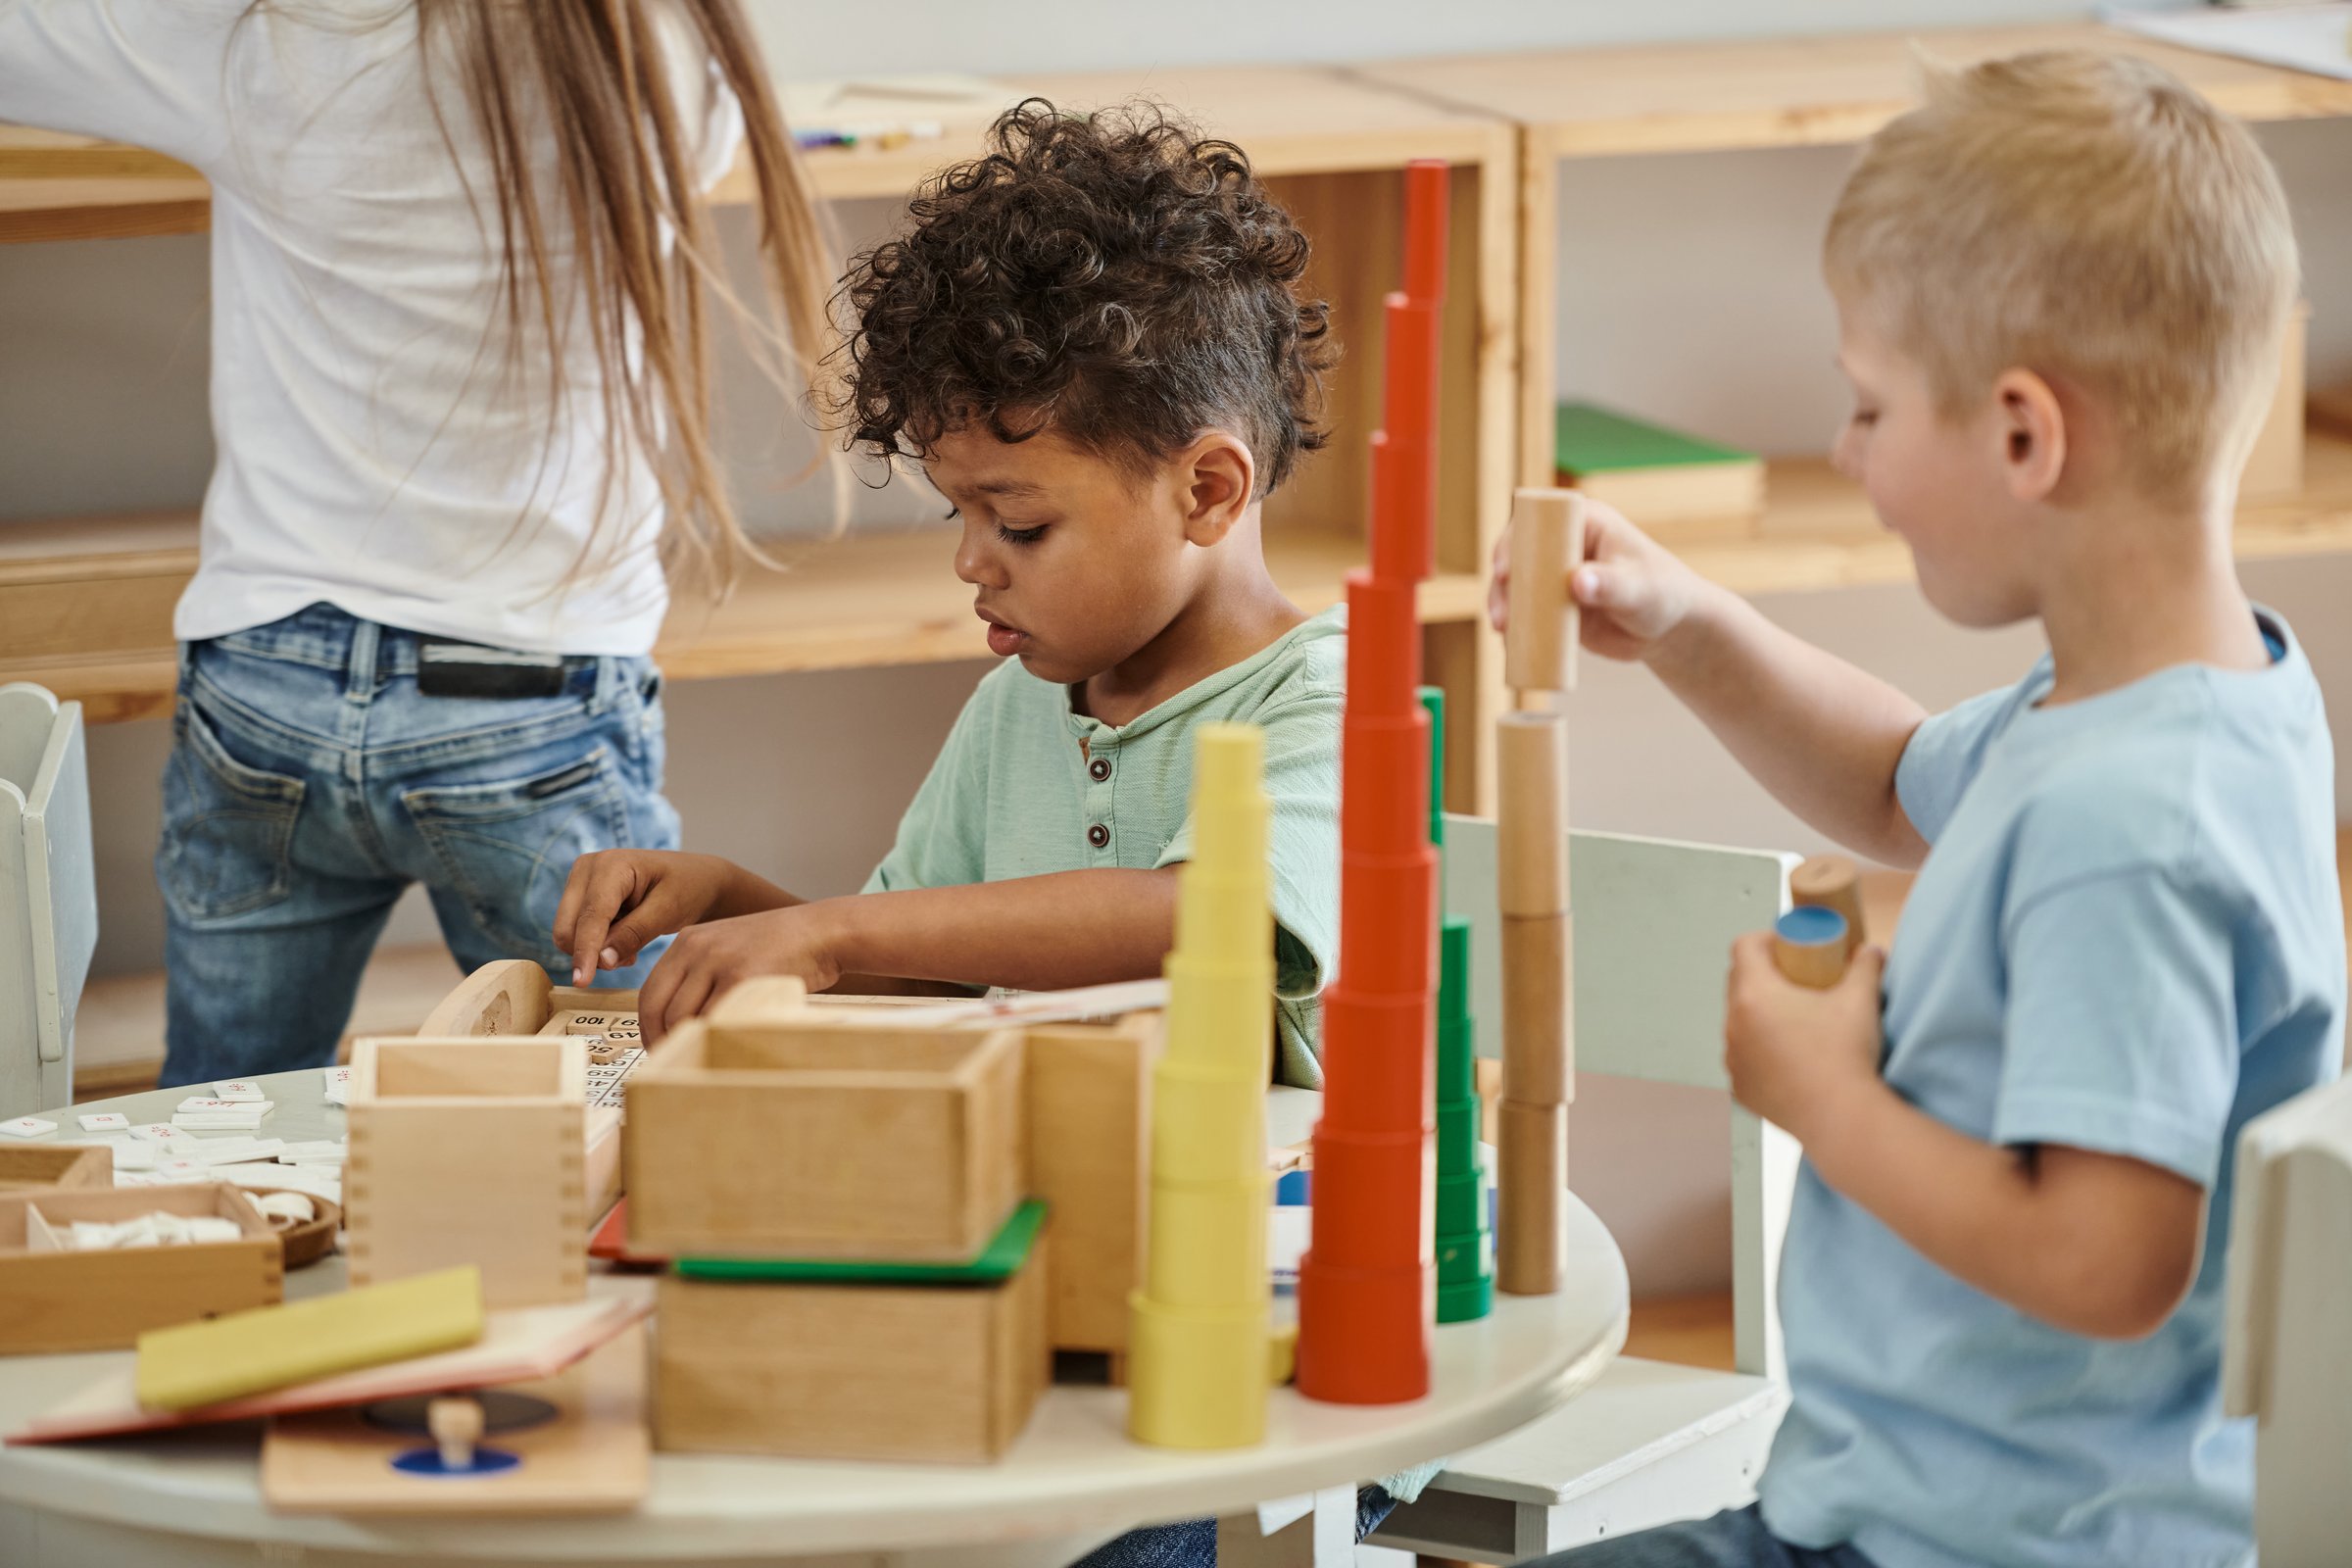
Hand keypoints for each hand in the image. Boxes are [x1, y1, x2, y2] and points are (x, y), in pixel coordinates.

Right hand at [553, 849, 739, 985]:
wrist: (697, 878)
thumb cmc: (688, 889)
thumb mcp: (669, 911)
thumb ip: (635, 934)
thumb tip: (602, 960)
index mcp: (611, 865)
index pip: (591, 916)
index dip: (585, 950)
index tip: (583, 981)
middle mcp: (587, 869)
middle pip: (568, 927)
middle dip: (593, 953)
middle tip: (631, 959)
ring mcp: (580, 881)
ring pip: (568, 933)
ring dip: (595, 951)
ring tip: (632, 948)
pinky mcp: (580, 896)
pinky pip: (576, 933)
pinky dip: (596, 945)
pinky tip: (624, 940)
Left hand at [637, 904, 845, 1041]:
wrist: (822, 932)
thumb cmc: (780, 949)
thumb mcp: (729, 950)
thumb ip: (701, 977)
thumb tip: (678, 1023)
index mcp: (688, 942)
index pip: (650, 992)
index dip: (648, 1027)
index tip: (658, 1046)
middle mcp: (696, 948)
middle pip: (658, 1008)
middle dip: (660, 1041)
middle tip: (674, 1062)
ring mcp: (719, 961)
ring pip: (683, 1018)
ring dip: (687, 1044)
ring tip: (701, 1056)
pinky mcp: (743, 977)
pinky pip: (715, 1019)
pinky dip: (714, 1039)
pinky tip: (723, 1047)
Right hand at [1487, 496, 1713, 663]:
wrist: (1669, 630)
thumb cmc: (1663, 595)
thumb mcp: (1638, 589)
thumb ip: (1610, 584)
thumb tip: (1577, 581)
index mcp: (1584, 522)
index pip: (1538, 521)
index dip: (1515, 541)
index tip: (1505, 571)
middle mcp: (1564, 544)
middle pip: (1517, 552)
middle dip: (1502, 580)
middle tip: (1502, 612)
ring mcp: (1556, 575)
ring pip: (1517, 584)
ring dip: (1503, 604)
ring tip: (1503, 630)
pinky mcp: (1553, 604)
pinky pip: (1526, 611)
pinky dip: (1514, 624)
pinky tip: (1507, 642)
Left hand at [1722, 933, 1886, 1142]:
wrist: (1842, 1119)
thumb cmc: (1846, 1057)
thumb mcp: (1860, 1000)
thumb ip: (1865, 966)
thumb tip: (1871, 951)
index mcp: (1754, 995)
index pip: (1744, 948)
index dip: (1766, 940)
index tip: (1789, 947)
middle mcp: (1734, 1025)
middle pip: (1738, 983)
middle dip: (1763, 975)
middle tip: (1796, 980)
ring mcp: (1733, 1059)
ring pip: (1738, 1023)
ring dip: (1758, 1016)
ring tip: (1792, 1020)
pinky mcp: (1740, 1088)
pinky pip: (1743, 1059)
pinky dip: (1759, 1052)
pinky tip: (1785, 1056)